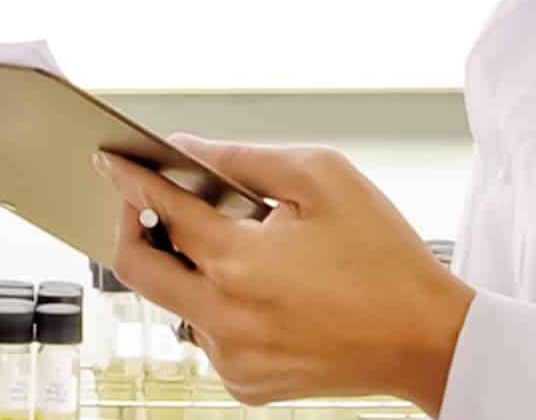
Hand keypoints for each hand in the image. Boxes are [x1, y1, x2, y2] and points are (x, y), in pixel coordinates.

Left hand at [97, 136, 475, 416]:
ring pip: (177, 303)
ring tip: (239, 245)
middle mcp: (225, 317)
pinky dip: (220, 306)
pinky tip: (264, 290)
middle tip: (140, 203)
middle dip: (129, 227)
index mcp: (240, 262)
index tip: (110, 161)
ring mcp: (233, 358)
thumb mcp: (321, 177)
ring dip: (189, 268)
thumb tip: (188, 151)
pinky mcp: (247, 384)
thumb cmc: (383, 256)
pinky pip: (210, 335)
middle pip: (136, 268)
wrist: (426, 338)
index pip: (160, 210)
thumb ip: (244, 159)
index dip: (129, 178)